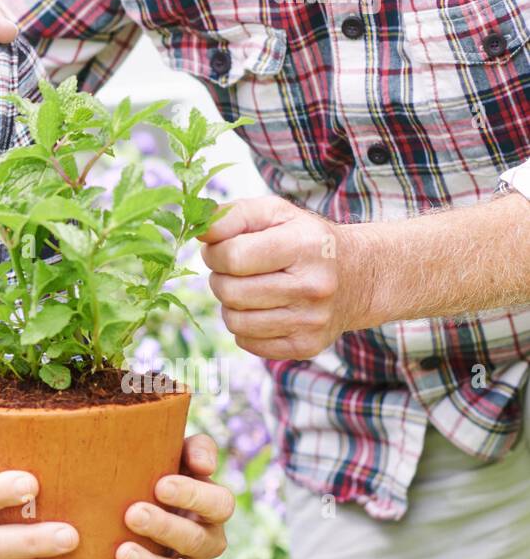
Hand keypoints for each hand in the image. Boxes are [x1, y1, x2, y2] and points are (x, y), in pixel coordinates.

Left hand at [101, 434, 234, 558]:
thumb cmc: (160, 472)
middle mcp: (208, 543)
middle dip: (165, 528)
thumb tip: (203, 463)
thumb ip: (196, 449)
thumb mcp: (178, 454)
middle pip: (196, 541)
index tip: (161, 485)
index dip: (193, 496)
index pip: (219, 504)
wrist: (138, 502)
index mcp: (214, 509)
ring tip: (121, 553)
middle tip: (132, 514)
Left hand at [199, 194, 364, 358]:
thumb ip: (232, 214)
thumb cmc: (305, 239)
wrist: (360, 276)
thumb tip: (199, 230)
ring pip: (234, 321)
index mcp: (305, 246)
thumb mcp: (275, 212)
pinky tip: (261, 309)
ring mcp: (312, 321)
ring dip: (230, 303)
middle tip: (234, 270)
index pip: (232, 257)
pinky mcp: (307, 346)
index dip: (214, 253)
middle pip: (229, 291)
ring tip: (248, 288)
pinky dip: (244, 327)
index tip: (220, 249)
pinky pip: (247, 342)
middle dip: (220, 278)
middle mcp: (313, 286)